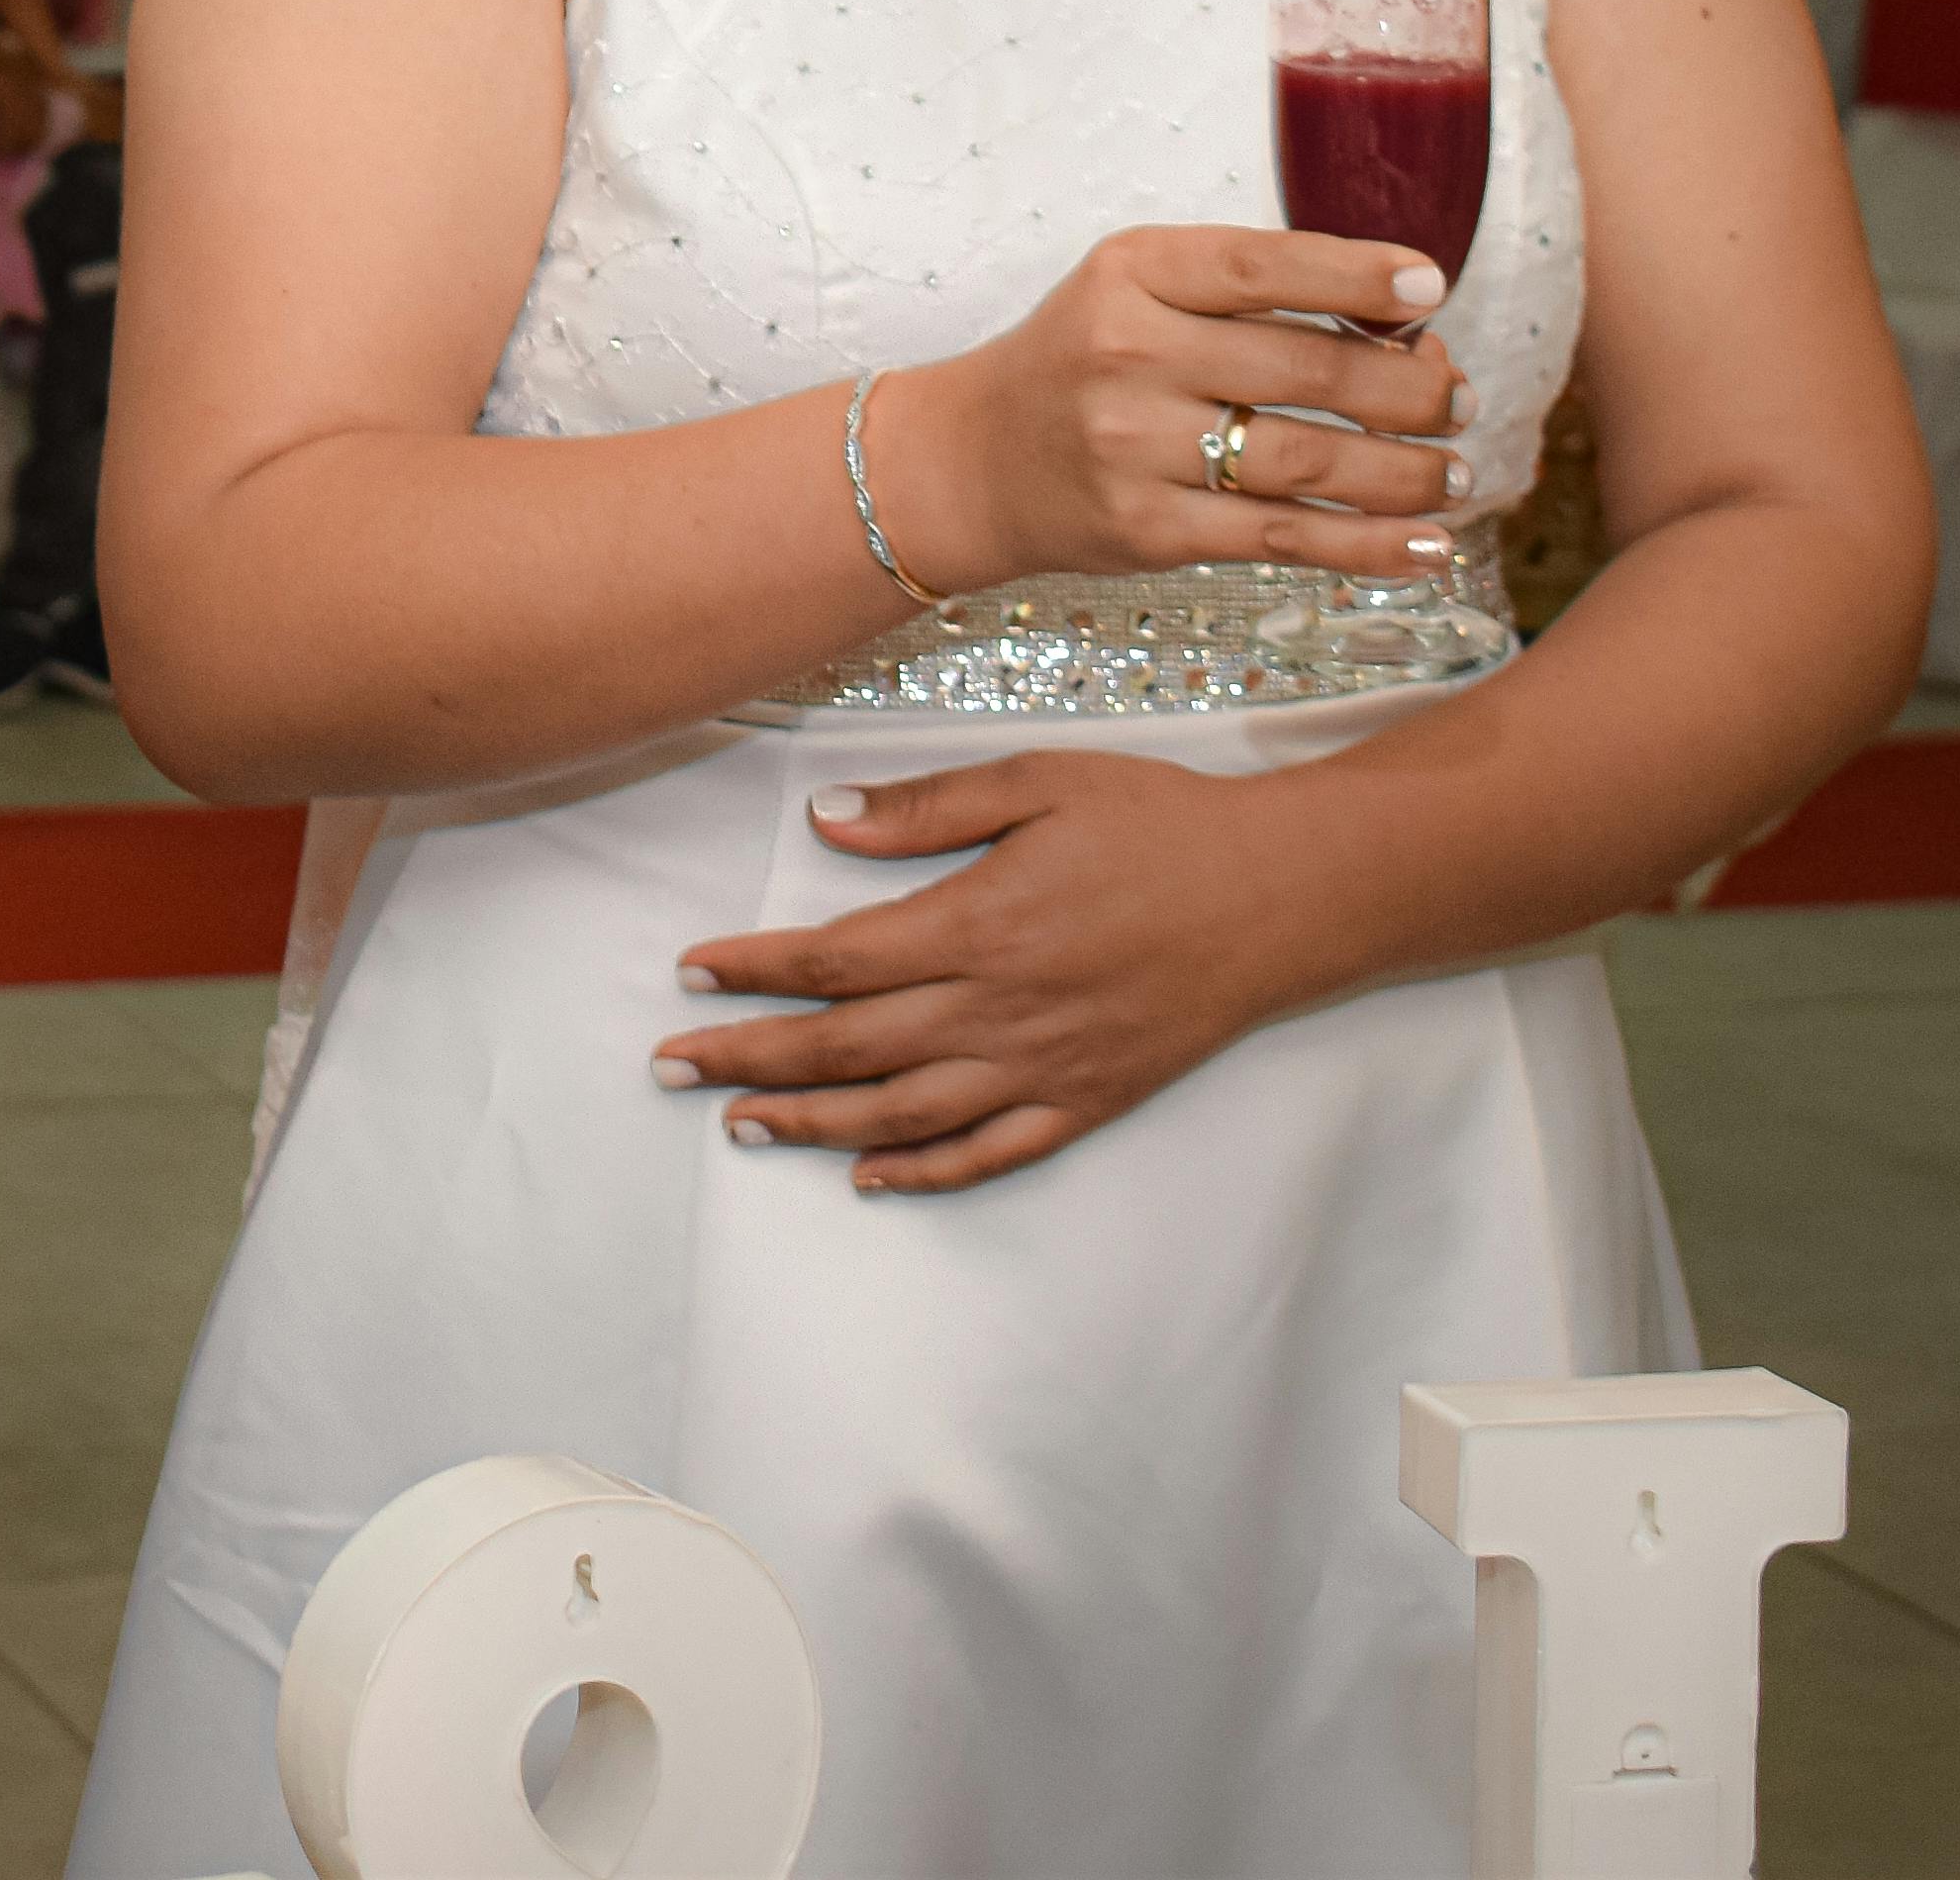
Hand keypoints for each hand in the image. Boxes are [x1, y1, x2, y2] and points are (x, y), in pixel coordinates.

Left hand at [652, 750, 1332, 1190]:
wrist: (1286, 894)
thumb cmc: (1161, 824)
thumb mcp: (1039, 782)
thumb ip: (926, 806)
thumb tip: (822, 821)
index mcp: (978, 924)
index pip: (835, 961)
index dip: (753, 972)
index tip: (691, 976)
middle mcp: (1001, 1009)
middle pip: (846, 1048)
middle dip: (749, 1059)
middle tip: (673, 1065)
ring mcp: (1045, 1066)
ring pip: (903, 1114)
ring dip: (812, 1124)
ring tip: (741, 1122)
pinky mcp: (1088, 1101)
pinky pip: (991, 1154)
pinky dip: (924, 1173)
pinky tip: (868, 1176)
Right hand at [866, 227, 1465, 595]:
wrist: (971, 461)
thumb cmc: (1079, 363)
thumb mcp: (1135, 289)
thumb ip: (1243, 291)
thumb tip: (1402, 327)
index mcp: (1131, 274)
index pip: (1262, 266)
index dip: (1359, 278)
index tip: (1430, 292)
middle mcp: (1128, 355)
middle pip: (1308, 373)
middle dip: (1411, 391)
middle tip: (1458, 400)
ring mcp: (1134, 448)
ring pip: (1310, 464)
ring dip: (1408, 472)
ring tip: (1456, 473)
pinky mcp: (1148, 529)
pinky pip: (1283, 538)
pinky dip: (1368, 546)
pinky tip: (1425, 546)